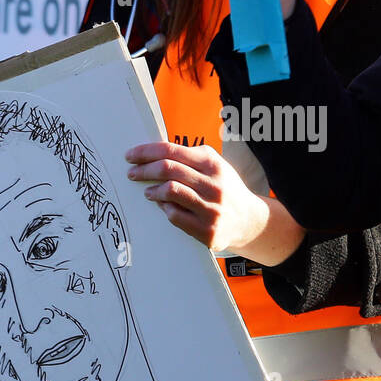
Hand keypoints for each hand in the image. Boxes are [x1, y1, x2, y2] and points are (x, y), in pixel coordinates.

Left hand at [125, 141, 304, 265]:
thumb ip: (188, 158)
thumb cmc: (223, 189)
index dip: (146, 152)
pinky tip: (163, 206)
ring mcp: (211, 208)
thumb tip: (152, 153)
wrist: (249, 220)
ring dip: (153, 190)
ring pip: (170, 191)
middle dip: (144, 170)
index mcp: (212, 164)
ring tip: (148, 191)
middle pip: (168, 169)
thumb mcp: (214, 166)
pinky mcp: (207, 230)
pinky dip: (164, 208)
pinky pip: (174, 215)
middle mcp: (214, 184)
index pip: (172, 151)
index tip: (131, 155)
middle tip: (132, 173)